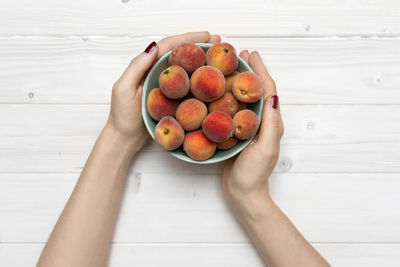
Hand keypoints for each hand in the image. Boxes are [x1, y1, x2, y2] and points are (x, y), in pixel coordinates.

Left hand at [106, 32, 221, 152]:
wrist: (124, 138)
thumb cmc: (122, 116)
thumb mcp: (124, 89)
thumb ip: (137, 67)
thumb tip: (154, 45)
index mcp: (147, 67)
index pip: (169, 46)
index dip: (188, 38)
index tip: (206, 35)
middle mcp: (157, 73)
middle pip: (180, 53)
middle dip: (199, 45)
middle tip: (218, 41)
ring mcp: (166, 86)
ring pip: (186, 67)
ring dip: (202, 59)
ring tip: (219, 54)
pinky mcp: (171, 99)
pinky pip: (187, 84)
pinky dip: (199, 77)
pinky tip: (211, 78)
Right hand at [222, 51, 283, 210]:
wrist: (243, 193)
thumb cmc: (254, 173)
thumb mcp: (265, 148)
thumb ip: (270, 124)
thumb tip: (272, 95)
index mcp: (271, 122)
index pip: (268, 90)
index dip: (261, 71)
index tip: (252, 55)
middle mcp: (261, 121)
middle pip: (257, 90)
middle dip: (251, 70)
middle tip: (240, 54)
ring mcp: (248, 126)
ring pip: (245, 97)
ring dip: (240, 80)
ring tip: (230, 67)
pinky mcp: (236, 132)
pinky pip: (234, 109)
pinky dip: (229, 96)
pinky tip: (219, 91)